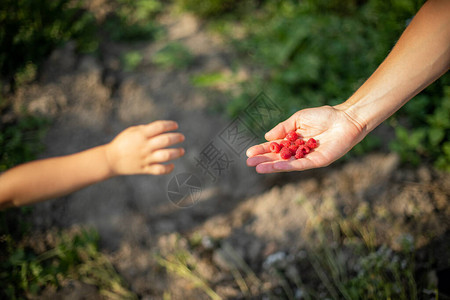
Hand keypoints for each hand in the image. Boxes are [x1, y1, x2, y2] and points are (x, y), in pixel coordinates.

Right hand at [105, 120, 184, 174]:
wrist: (111, 160)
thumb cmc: (123, 142)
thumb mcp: (132, 131)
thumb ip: (147, 129)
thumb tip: (163, 128)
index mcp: (141, 135)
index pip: (159, 127)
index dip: (170, 125)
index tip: (175, 125)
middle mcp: (144, 146)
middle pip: (165, 140)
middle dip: (176, 138)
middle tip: (181, 137)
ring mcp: (145, 158)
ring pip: (165, 155)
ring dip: (176, 153)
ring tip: (182, 151)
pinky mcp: (145, 169)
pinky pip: (159, 170)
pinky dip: (168, 168)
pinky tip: (172, 165)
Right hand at [246, 105, 365, 172]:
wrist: (345, 118)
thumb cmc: (324, 115)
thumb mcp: (298, 119)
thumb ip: (283, 128)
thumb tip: (267, 137)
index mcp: (293, 139)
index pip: (275, 146)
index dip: (263, 150)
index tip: (249, 153)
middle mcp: (299, 150)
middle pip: (278, 157)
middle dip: (264, 160)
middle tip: (249, 163)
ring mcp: (307, 157)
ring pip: (287, 163)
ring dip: (272, 166)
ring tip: (257, 168)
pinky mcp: (317, 161)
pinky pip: (300, 165)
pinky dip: (287, 166)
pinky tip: (276, 166)